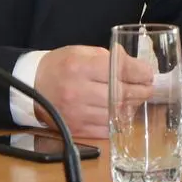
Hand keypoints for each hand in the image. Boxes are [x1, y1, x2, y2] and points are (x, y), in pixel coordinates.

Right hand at [33, 45, 153, 137]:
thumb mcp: (80, 52)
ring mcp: (77, 114)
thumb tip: (135, 66)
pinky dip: (118, 121)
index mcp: (79, 67)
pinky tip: (122, 112)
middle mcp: (78, 91)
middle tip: (148, 88)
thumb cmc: (59, 66)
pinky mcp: (77, 129)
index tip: (148, 73)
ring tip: (136, 99)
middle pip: (120, 94)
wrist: (32, 87)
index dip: (138, 72)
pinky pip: (106, 129)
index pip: (118, 70)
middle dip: (140, 91)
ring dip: (131, 106)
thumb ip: (107, 56)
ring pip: (115, 113)